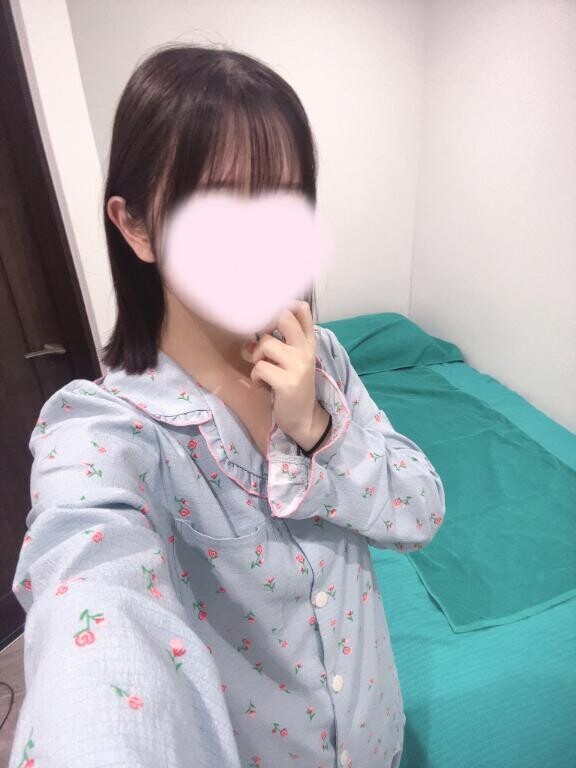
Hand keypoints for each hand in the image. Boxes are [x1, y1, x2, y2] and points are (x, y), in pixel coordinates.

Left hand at [242, 300, 330, 450]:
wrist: (304, 418)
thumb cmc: (292, 386)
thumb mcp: (291, 360)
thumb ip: (278, 343)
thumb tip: (249, 336)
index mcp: (308, 342)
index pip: (301, 309)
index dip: (282, 305)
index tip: (268, 317)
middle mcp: (306, 350)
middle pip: (283, 317)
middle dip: (265, 326)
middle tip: (262, 342)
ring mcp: (298, 366)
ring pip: (265, 344)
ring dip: (256, 357)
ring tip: (263, 371)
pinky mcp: (288, 383)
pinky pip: (260, 368)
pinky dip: (256, 377)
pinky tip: (264, 386)